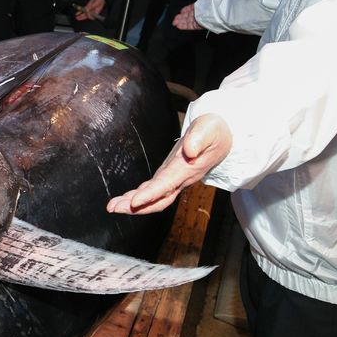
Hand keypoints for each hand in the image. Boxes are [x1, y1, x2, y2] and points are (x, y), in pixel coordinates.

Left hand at [75, 0, 105, 20]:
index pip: (92, 16)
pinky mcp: (87, 7)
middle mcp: (92, 12)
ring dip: (80, 16)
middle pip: (87, 16)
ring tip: (76, 17)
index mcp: (96, 12)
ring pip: (84, 14)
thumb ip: (91, 6)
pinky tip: (77, 13)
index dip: (89, 15)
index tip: (87, 12)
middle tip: (78, 18)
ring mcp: (89, 10)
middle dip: (82, 17)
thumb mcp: (96, 2)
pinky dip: (80, 12)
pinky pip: (83, 10)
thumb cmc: (99, 0)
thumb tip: (86, 10)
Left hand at [106, 114, 232, 214]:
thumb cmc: (215, 130)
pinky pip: (154, 191)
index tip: (134, 201)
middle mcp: (180, 178)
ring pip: (154, 198)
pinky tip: (125, 200)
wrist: (223, 135)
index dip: (150, 194)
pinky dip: (138, 197)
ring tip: (113, 207)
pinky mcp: (170, 176)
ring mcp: (175, 179)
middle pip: (158, 198)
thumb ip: (199, 138)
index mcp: (187, 168)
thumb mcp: (209, 128)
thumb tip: (190, 150)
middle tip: (114, 208)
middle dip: (136, 206)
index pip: (166, 184)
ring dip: (133, 205)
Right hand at [172, 3, 203, 30]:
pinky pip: (193, 26)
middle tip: (175, 19)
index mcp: (202, 5)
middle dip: (181, 17)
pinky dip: (185, 26)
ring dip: (181, 22)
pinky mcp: (202, 25)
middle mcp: (202, 12)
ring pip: (190, 21)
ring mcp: (202, 19)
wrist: (221, 6)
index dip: (186, 10)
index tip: (181, 11)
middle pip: (190, 16)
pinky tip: (179, 25)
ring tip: (174, 23)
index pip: (192, 8)